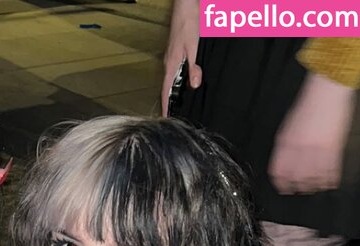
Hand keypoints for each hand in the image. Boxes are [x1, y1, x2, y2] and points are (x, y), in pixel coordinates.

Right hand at [161, 0, 201, 115]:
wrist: (185, 5)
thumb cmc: (189, 23)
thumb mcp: (194, 46)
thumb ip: (193, 67)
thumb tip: (194, 85)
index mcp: (171, 64)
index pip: (166, 91)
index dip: (165, 106)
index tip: (165, 119)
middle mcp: (169, 62)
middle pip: (168, 87)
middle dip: (170, 101)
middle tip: (175, 116)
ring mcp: (171, 57)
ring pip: (172, 79)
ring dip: (175, 91)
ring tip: (179, 104)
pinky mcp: (175, 52)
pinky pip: (176, 71)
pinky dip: (179, 80)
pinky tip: (185, 82)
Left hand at [268, 73, 354, 194]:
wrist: (327, 89)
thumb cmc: (309, 105)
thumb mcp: (289, 126)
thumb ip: (286, 146)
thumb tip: (285, 163)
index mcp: (284, 143)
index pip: (278, 172)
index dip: (280, 184)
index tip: (283, 189)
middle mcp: (298, 149)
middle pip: (295, 179)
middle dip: (298, 188)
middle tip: (301, 191)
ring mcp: (316, 150)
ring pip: (312, 178)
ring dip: (314, 186)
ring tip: (315, 188)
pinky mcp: (333, 148)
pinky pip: (330, 171)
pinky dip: (329, 179)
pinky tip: (329, 182)